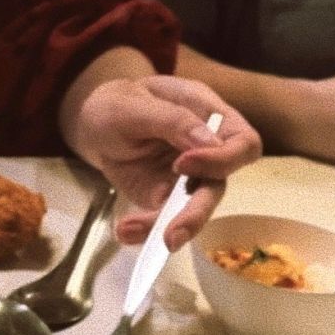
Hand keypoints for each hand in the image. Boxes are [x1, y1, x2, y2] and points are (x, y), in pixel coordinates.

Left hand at [65, 75, 260, 249]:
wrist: (92, 123)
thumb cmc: (117, 102)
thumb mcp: (133, 104)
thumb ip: (173, 119)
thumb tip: (210, 142)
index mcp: (208, 115)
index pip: (243, 142)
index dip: (224, 159)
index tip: (183, 165)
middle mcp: (207, 149)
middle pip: (220, 183)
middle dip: (198, 211)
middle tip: (172, 232)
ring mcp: (189, 177)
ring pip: (195, 208)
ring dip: (170, 226)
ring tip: (133, 231)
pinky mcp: (167, 197)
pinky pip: (166, 218)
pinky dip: (146, 228)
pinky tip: (126, 230)